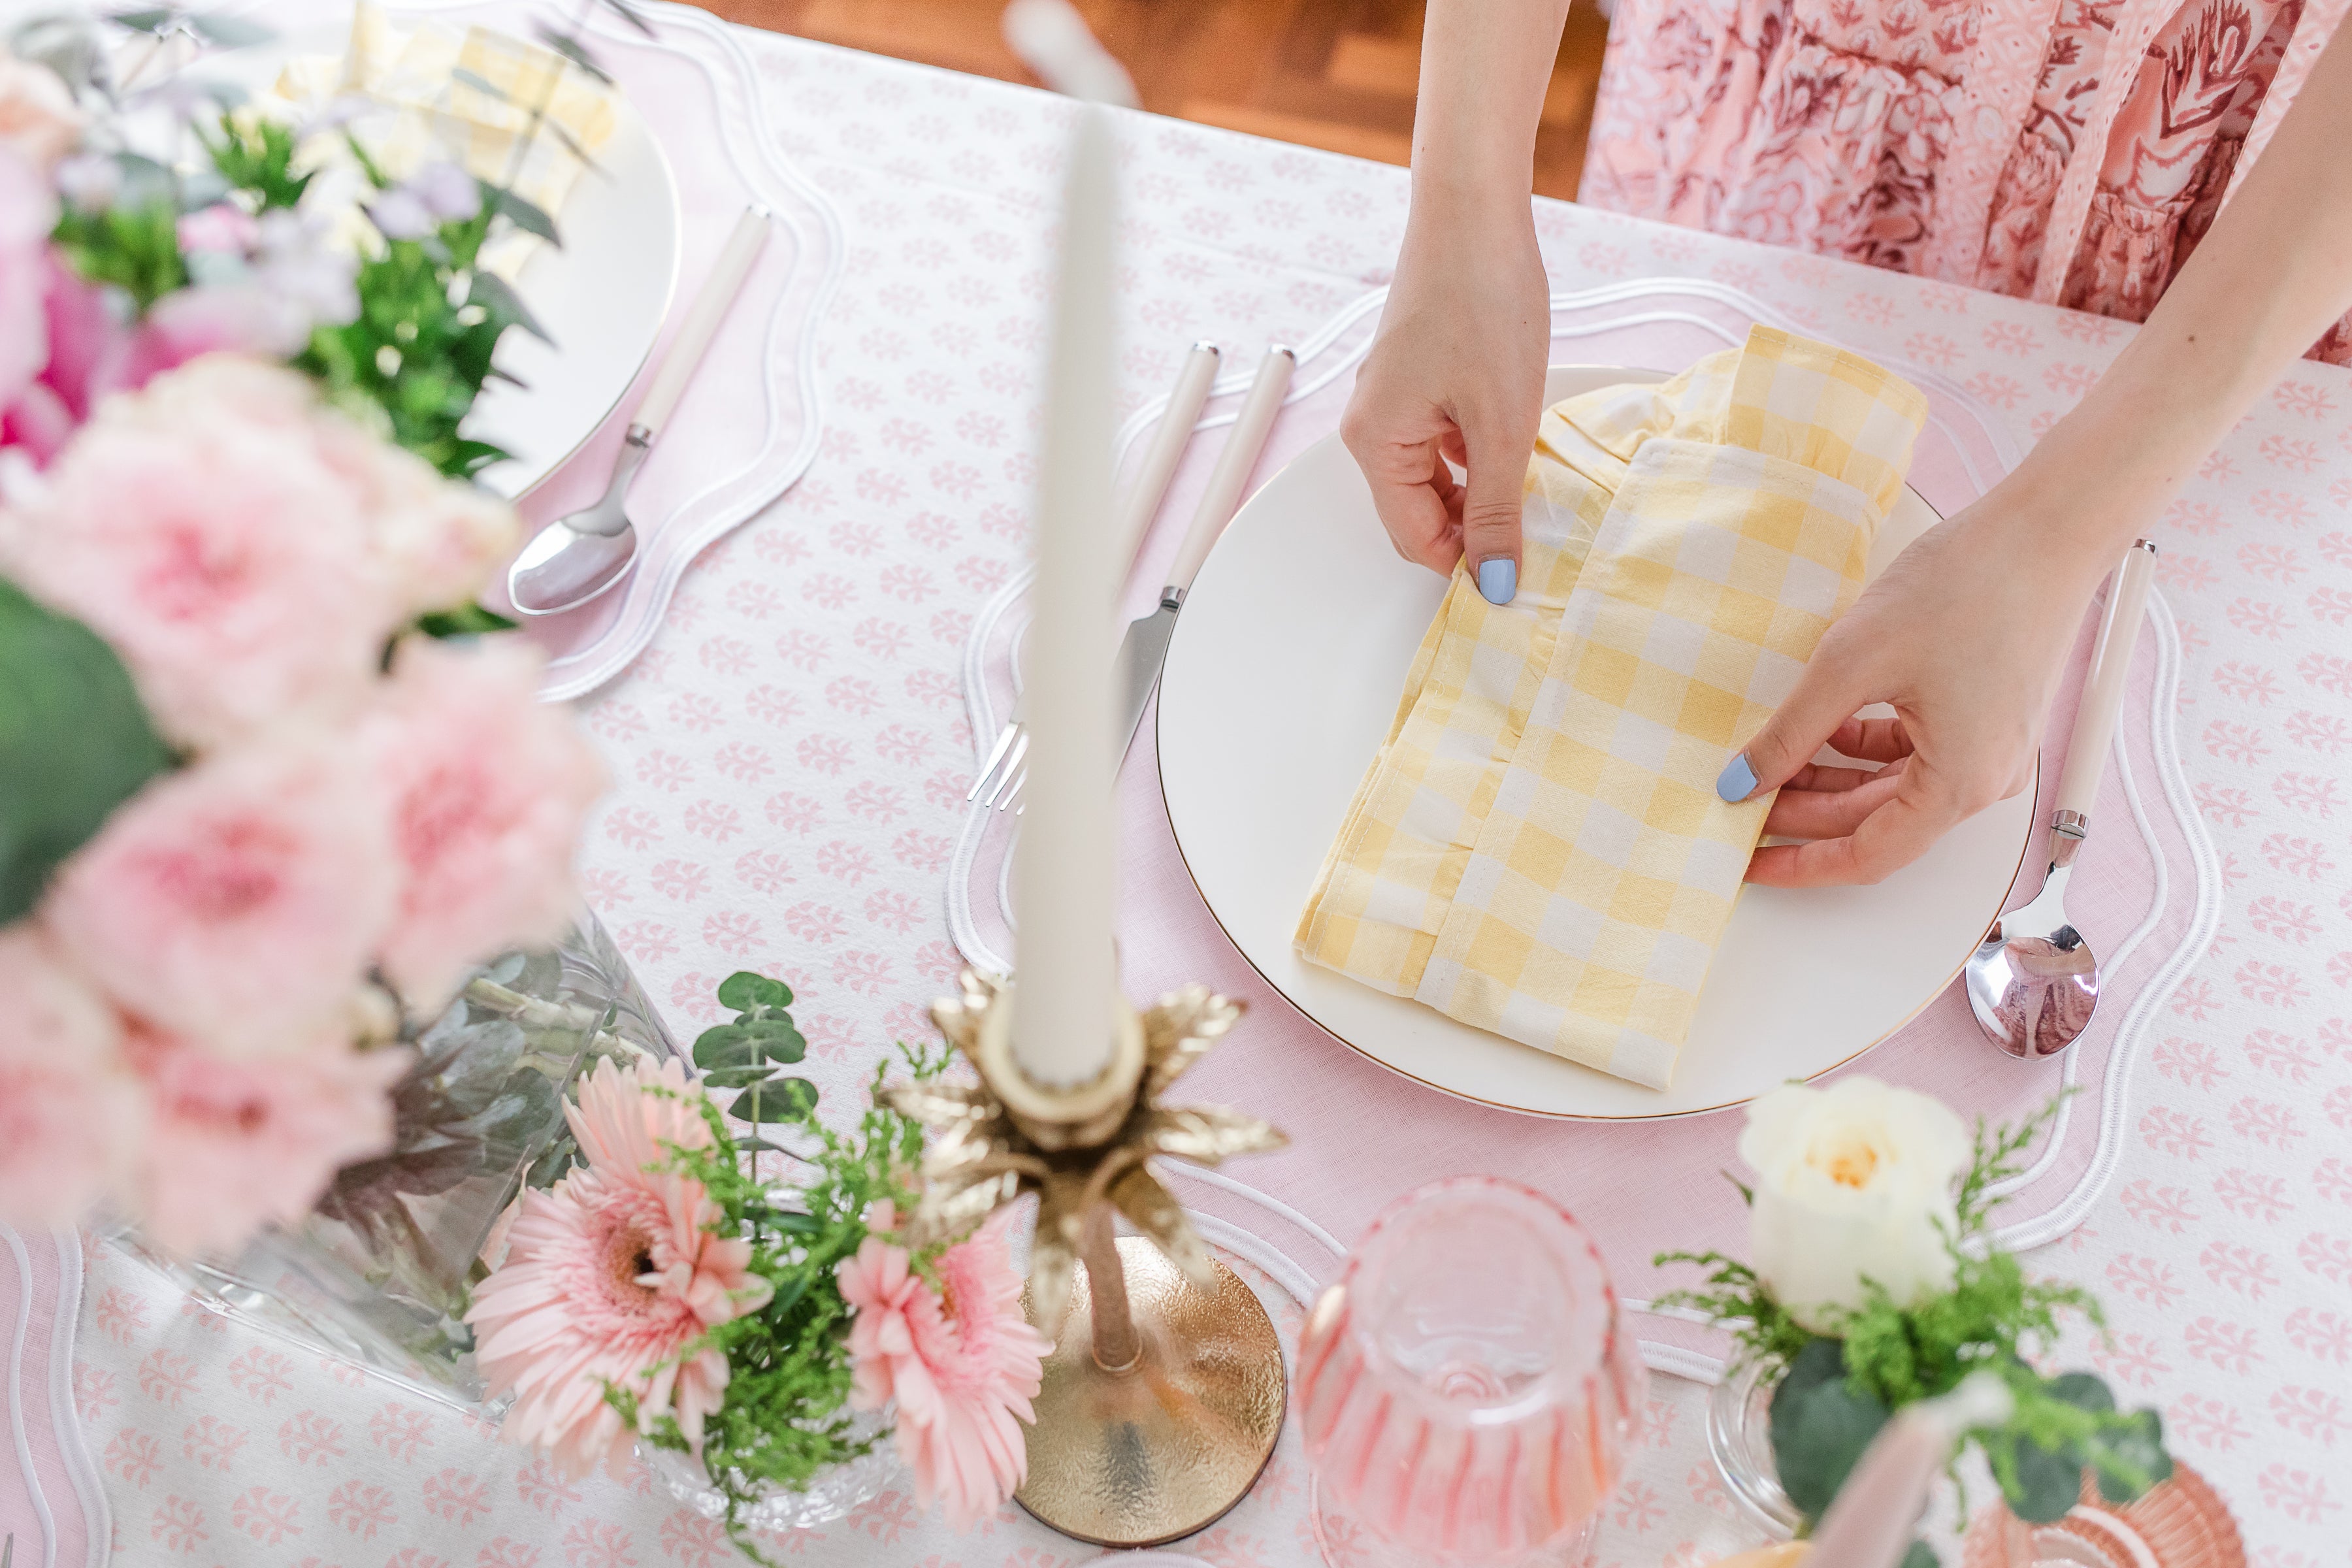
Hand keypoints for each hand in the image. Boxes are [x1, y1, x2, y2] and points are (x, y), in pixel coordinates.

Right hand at [1340, 190, 1549, 601]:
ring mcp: (1392, 400)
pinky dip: (1477, 451)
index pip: (1413, 538)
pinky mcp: (1416, 377)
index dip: (1465, 563)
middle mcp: (1371, 425)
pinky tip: (1515, 432)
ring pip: (1434, 477)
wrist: (1475, 211)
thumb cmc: (1482, 300)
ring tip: (1528, 471)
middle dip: (1471, 526)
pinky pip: (1441, 440)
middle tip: (1533, 527)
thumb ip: (1497, 510)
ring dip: (1479, 487)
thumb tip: (1494, 582)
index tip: (1517, 573)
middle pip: (1419, 512)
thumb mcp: (1503, 422)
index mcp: (1375, 443)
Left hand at [1719, 495, 2110, 886]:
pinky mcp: (1984, 717)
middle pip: (1877, 823)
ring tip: (1769, 765)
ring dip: (1829, 781)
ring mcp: (1989, 749)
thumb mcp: (1851, 662)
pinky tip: (1820, 727)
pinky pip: (1913, 755)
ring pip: (1891, 789)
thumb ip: (1791, 732)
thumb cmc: (1969, 585)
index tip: (1751, 864)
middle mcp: (1985, 779)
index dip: (1802, 865)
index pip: (1868, 855)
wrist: (2045, 529)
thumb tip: (1742, 782)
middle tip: (1743, 803)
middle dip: (1805, 816)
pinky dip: (1861, 750)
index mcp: (1961, 784)